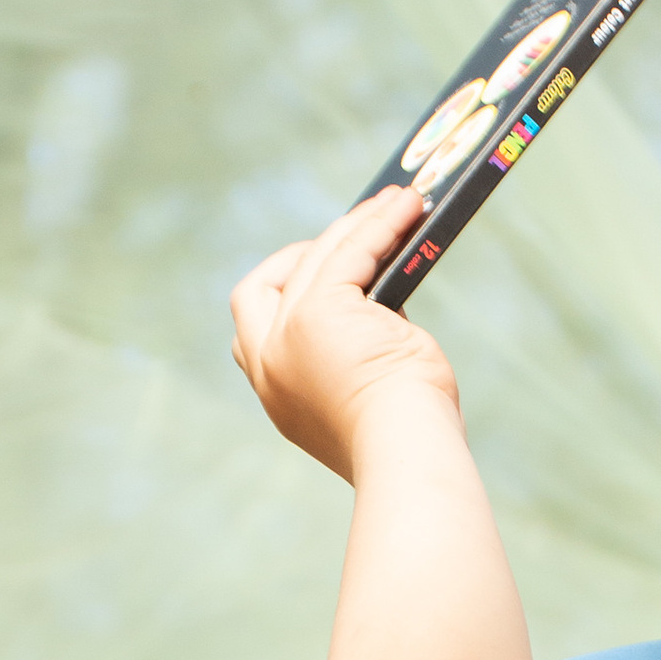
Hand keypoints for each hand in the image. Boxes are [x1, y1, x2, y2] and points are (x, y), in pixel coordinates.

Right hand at [229, 191, 460, 479]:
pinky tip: (408, 208)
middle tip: (351, 243)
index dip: (279, 301)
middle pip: (260, 289)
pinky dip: (379, 224)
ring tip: (399, 204)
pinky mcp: (319, 310)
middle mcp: (268, 364)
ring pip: (316, 259)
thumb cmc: (409, 439)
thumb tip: (383, 297)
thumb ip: (356, 354)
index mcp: (276, 395)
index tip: (323, 283)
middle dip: (298, 259)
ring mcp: (288, 334)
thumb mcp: (368, 394)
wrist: (408, 455)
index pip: (251, 336)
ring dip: (358, 226)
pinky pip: (351, 250)